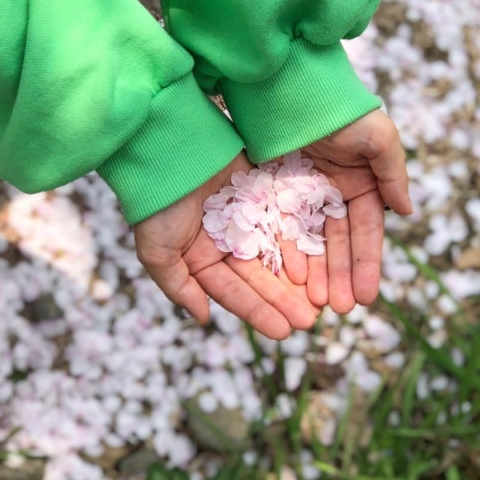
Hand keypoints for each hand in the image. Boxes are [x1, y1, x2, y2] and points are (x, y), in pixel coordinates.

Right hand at [133, 153, 319, 339]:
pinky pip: (285, 220)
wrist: (167, 146)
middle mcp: (227, 241)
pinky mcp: (264, 192)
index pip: (235, 291)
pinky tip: (320, 258)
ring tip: (322, 296)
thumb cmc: (157, 202)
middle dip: (285, 300)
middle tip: (311, 321)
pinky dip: (301, 239)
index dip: (258, 312)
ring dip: (299, 275)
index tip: (284, 333)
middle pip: (261, 276)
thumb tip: (203, 318)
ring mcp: (247, 217)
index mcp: (202, 258)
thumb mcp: (157, 251)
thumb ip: (178, 286)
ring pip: (278, 252)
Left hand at [281, 110, 411, 312]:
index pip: (367, 231)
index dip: (367, 264)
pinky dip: (287, 254)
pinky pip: (281, 229)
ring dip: (315, 274)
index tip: (368, 296)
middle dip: (341, 277)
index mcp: (361, 182)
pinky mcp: (273, 192)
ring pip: (310, 242)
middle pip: (338, 244)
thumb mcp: (377, 136)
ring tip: (314, 305)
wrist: (288, 82)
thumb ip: (393, 173)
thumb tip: (408, 213)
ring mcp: (302, 194)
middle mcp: (333, 192)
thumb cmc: (338, 107)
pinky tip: (288, 280)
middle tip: (340, 310)